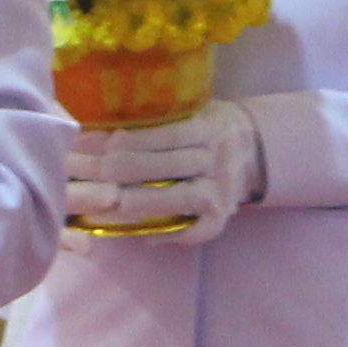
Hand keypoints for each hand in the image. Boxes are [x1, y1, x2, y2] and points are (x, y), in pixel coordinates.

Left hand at [65, 99, 261, 243]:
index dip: (134, 140)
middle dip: (127, 169)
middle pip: (170, 165)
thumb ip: (160, 117)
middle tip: (92, 172)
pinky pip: (198, 230)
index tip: (102, 143)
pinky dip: (172, 234)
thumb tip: (103, 129)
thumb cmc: (208, 126)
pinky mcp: (222, 218)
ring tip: (112, 204)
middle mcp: (218, 158)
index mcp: (209, 127)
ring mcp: (222, 190)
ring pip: (183, 198)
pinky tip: (143, 236)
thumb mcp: (194, 110)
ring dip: (145, 202)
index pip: (168, 133)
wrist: (255, 148)